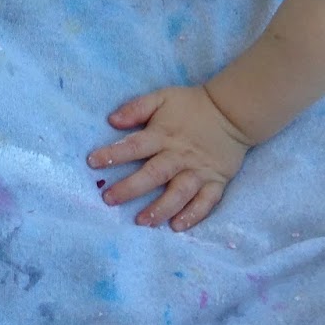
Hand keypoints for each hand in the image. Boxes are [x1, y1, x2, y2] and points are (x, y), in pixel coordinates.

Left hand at [87, 85, 251, 230]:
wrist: (232, 112)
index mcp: (163, 136)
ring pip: (179, 193)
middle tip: (109, 200)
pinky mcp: (216, 181)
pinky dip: (193, 215)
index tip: (92, 162)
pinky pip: (206, 202)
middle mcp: (179, 156)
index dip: (113, 154)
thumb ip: (136, 108)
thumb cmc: (191, 106)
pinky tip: (177, 226)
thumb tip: (111, 120)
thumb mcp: (161, 97)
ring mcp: (199, 171)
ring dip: (161, 208)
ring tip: (142, 221)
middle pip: (154, 174)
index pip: (134, 146)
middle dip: (130, 188)